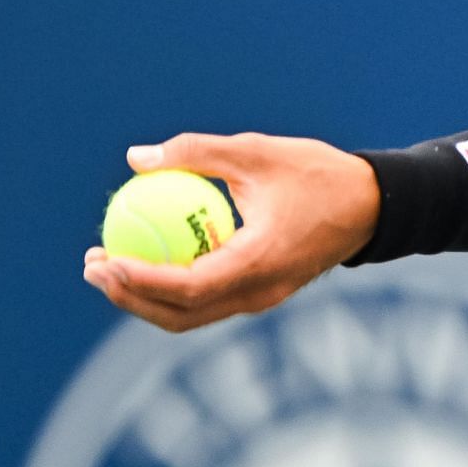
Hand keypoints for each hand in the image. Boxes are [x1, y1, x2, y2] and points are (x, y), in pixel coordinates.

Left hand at [83, 132, 380, 331]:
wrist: (375, 204)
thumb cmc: (319, 173)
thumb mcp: (257, 152)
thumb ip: (197, 152)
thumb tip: (136, 158)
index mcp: (259, 263)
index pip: (186, 286)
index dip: (139, 278)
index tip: (103, 257)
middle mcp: (259, 293)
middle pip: (179, 314)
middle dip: (128, 296)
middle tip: (93, 264)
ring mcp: (262, 298)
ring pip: (191, 314)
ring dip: (145, 297)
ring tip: (109, 264)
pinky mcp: (263, 293)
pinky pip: (208, 300)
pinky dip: (173, 287)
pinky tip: (153, 257)